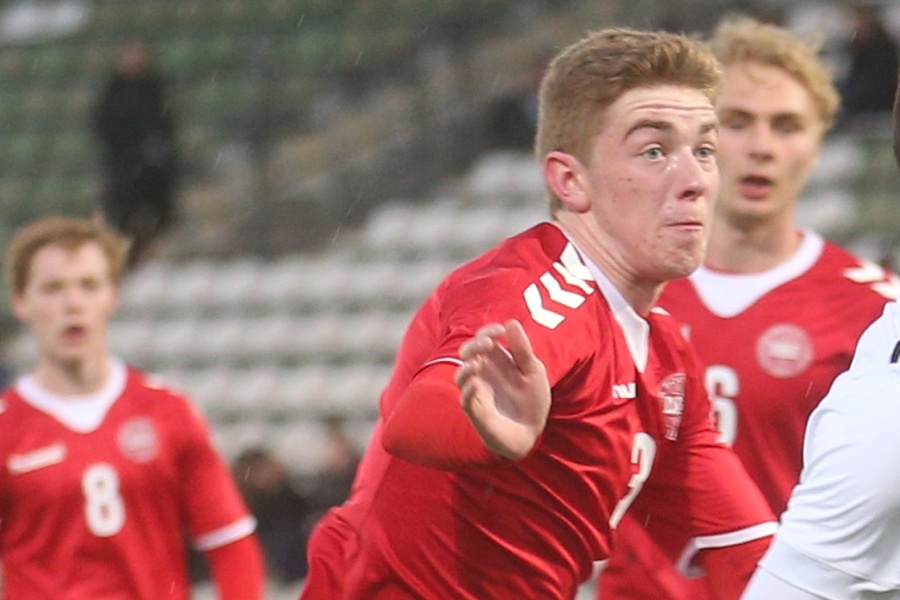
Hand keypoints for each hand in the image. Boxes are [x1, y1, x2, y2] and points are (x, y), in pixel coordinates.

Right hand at [456, 319, 550, 459]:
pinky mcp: (476, 411)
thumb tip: (510, 322)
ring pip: (460, 375)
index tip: (500, 331)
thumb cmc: (532, 401)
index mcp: (497, 360)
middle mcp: (484, 373)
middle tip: (486, 344)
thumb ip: (522, 349)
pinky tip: (475, 385)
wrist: (532, 432)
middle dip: (473, 345)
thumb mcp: (533, 371)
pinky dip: (468, 391)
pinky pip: (466, 400)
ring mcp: (478, 392)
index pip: (484, 338)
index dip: (488, 332)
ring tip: (477, 364)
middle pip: (467, 353)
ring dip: (466, 367)